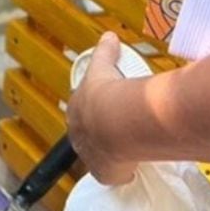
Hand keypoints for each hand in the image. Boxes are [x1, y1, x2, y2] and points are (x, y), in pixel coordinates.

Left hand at [66, 32, 138, 187]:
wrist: (115, 121)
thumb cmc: (107, 93)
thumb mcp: (103, 67)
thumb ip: (105, 51)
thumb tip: (109, 35)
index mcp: (76, 111)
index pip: (83, 113)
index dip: (95, 113)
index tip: (108, 112)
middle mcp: (79, 136)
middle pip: (90, 136)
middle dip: (101, 135)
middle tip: (121, 131)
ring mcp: (91, 156)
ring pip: (100, 156)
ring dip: (111, 154)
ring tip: (129, 149)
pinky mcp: (104, 173)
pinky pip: (113, 174)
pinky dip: (121, 172)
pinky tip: (132, 169)